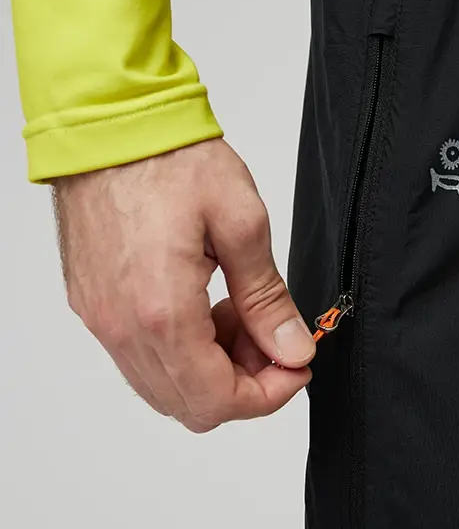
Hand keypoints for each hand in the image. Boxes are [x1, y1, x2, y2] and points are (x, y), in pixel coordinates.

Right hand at [52, 139, 314, 432]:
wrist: (108, 122)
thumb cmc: (169, 157)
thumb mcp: (241, 223)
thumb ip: (267, 299)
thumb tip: (290, 349)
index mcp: (162, 311)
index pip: (217, 400)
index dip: (268, 396)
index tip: (295, 366)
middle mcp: (122, 328)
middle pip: (190, 406)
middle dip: (243, 385)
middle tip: (271, 338)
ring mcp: (102, 320)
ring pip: (164, 386)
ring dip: (212, 369)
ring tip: (239, 314)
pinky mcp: (93, 306)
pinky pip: (140, 357)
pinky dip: (181, 351)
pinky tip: (204, 306)